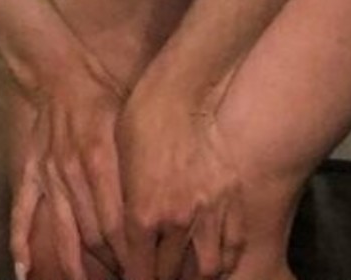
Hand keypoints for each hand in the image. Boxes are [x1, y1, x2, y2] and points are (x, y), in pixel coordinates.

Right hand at [10, 54, 130, 279]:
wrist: (58, 72)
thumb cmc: (100, 94)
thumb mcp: (129, 121)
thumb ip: (138, 161)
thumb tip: (158, 198)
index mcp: (100, 161)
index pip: (118, 223)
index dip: (132, 252)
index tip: (145, 269)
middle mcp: (73, 174)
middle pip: (94, 234)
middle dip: (112, 262)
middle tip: (127, 276)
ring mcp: (49, 176)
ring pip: (63, 232)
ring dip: (76, 265)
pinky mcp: (31, 173)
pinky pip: (23, 212)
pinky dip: (20, 243)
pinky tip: (24, 272)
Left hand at [115, 77, 247, 279]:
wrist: (181, 89)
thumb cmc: (140, 120)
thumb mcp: (117, 165)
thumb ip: (122, 209)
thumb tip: (124, 238)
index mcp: (143, 214)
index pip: (140, 273)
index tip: (133, 278)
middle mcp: (177, 220)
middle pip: (169, 275)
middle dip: (160, 278)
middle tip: (155, 273)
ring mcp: (209, 210)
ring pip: (206, 269)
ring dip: (194, 277)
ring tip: (186, 273)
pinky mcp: (230, 196)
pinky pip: (233, 244)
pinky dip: (224, 259)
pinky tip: (215, 258)